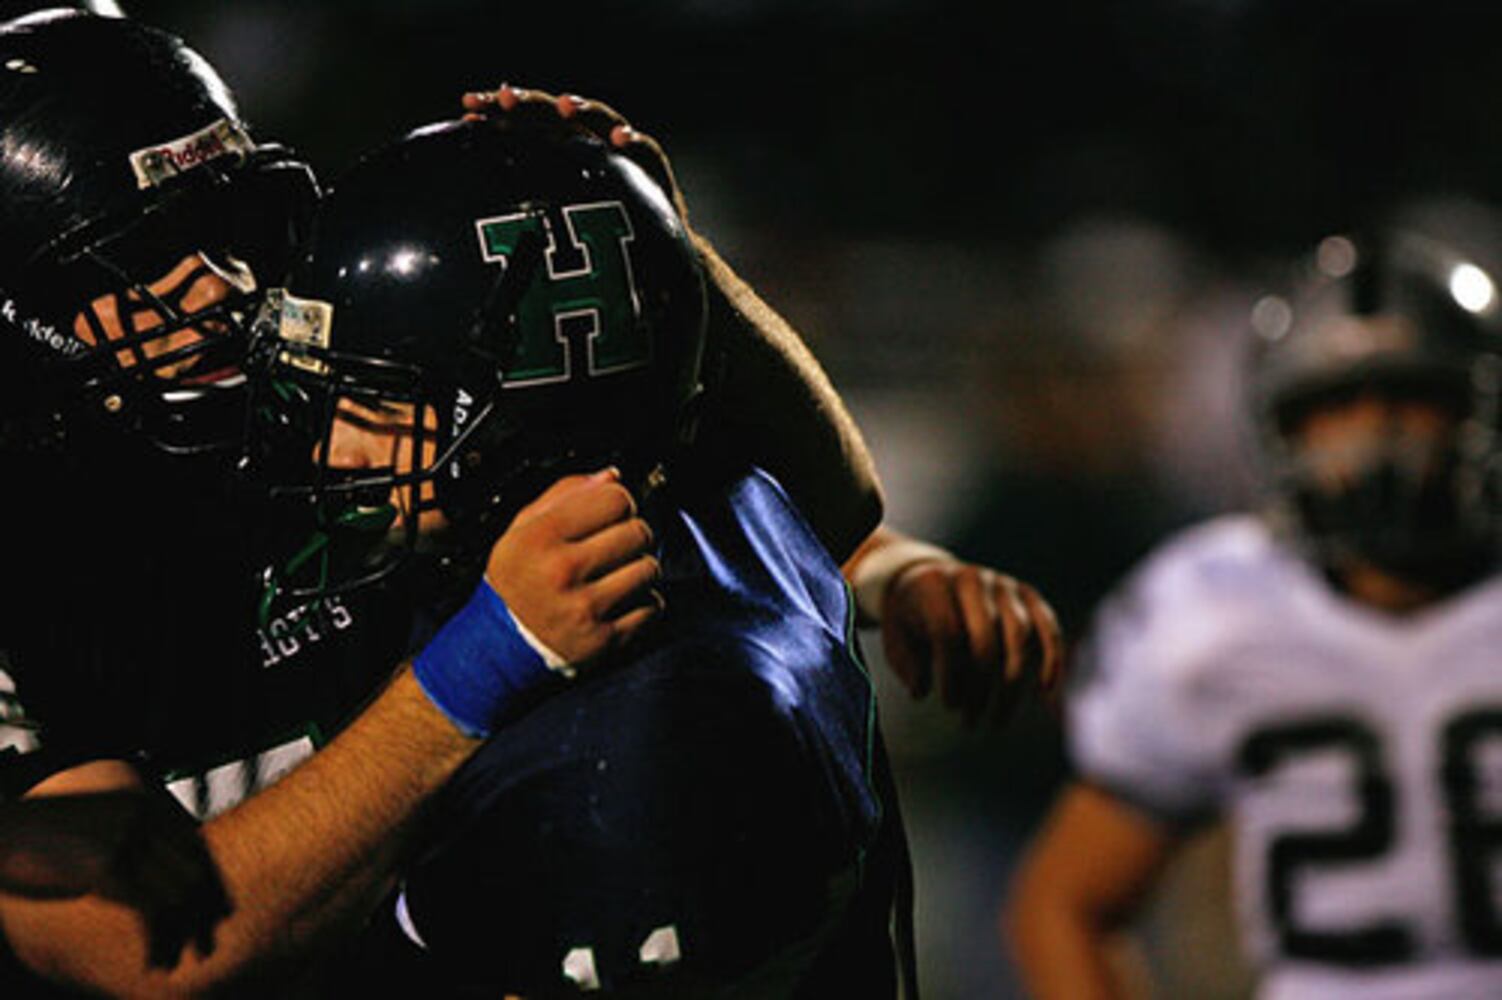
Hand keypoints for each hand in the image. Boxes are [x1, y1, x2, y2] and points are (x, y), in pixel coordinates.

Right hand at [0, 791, 229, 967]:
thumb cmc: (36, 834)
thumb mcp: (93, 824)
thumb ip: (126, 836)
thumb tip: (150, 870)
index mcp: (142, 803)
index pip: (193, 845)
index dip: (203, 883)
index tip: (206, 915)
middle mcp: (142, 818)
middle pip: (193, 868)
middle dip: (198, 909)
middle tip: (201, 944)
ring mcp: (126, 841)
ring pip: (177, 892)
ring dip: (181, 932)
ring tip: (176, 961)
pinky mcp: (107, 867)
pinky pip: (149, 909)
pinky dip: (157, 940)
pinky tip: (152, 963)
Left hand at [460, 83, 689, 222]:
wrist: (654, 256)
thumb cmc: (595, 237)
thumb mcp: (551, 222)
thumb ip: (521, 209)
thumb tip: (469, 217)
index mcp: (560, 150)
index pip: (525, 122)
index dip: (497, 112)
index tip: (467, 110)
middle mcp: (589, 144)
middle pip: (557, 113)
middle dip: (530, 103)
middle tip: (504, 98)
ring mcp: (622, 155)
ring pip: (602, 120)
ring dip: (583, 110)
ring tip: (565, 106)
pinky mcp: (653, 172)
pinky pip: (648, 152)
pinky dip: (634, 142)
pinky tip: (619, 140)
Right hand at [486, 468, 662, 663]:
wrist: (502, 644)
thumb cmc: (517, 581)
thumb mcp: (521, 529)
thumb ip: (565, 494)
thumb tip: (611, 476)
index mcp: (540, 538)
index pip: (614, 499)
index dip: (617, 502)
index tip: (611, 512)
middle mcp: (562, 572)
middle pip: (638, 531)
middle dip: (632, 534)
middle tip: (614, 545)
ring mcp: (585, 608)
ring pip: (650, 568)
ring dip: (640, 568)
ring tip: (617, 574)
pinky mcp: (604, 639)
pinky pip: (652, 607)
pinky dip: (644, 602)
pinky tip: (620, 600)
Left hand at [882, 559, 1064, 727]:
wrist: (930, 579)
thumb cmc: (911, 617)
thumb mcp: (895, 636)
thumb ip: (905, 663)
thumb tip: (921, 691)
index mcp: (934, 584)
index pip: (948, 632)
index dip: (950, 674)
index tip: (948, 705)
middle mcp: (971, 579)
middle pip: (985, 638)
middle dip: (979, 687)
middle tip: (970, 722)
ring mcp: (1003, 584)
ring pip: (1019, 636)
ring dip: (1010, 687)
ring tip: (996, 722)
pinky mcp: (1028, 594)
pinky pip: (1047, 627)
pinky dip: (1052, 659)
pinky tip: (1045, 692)